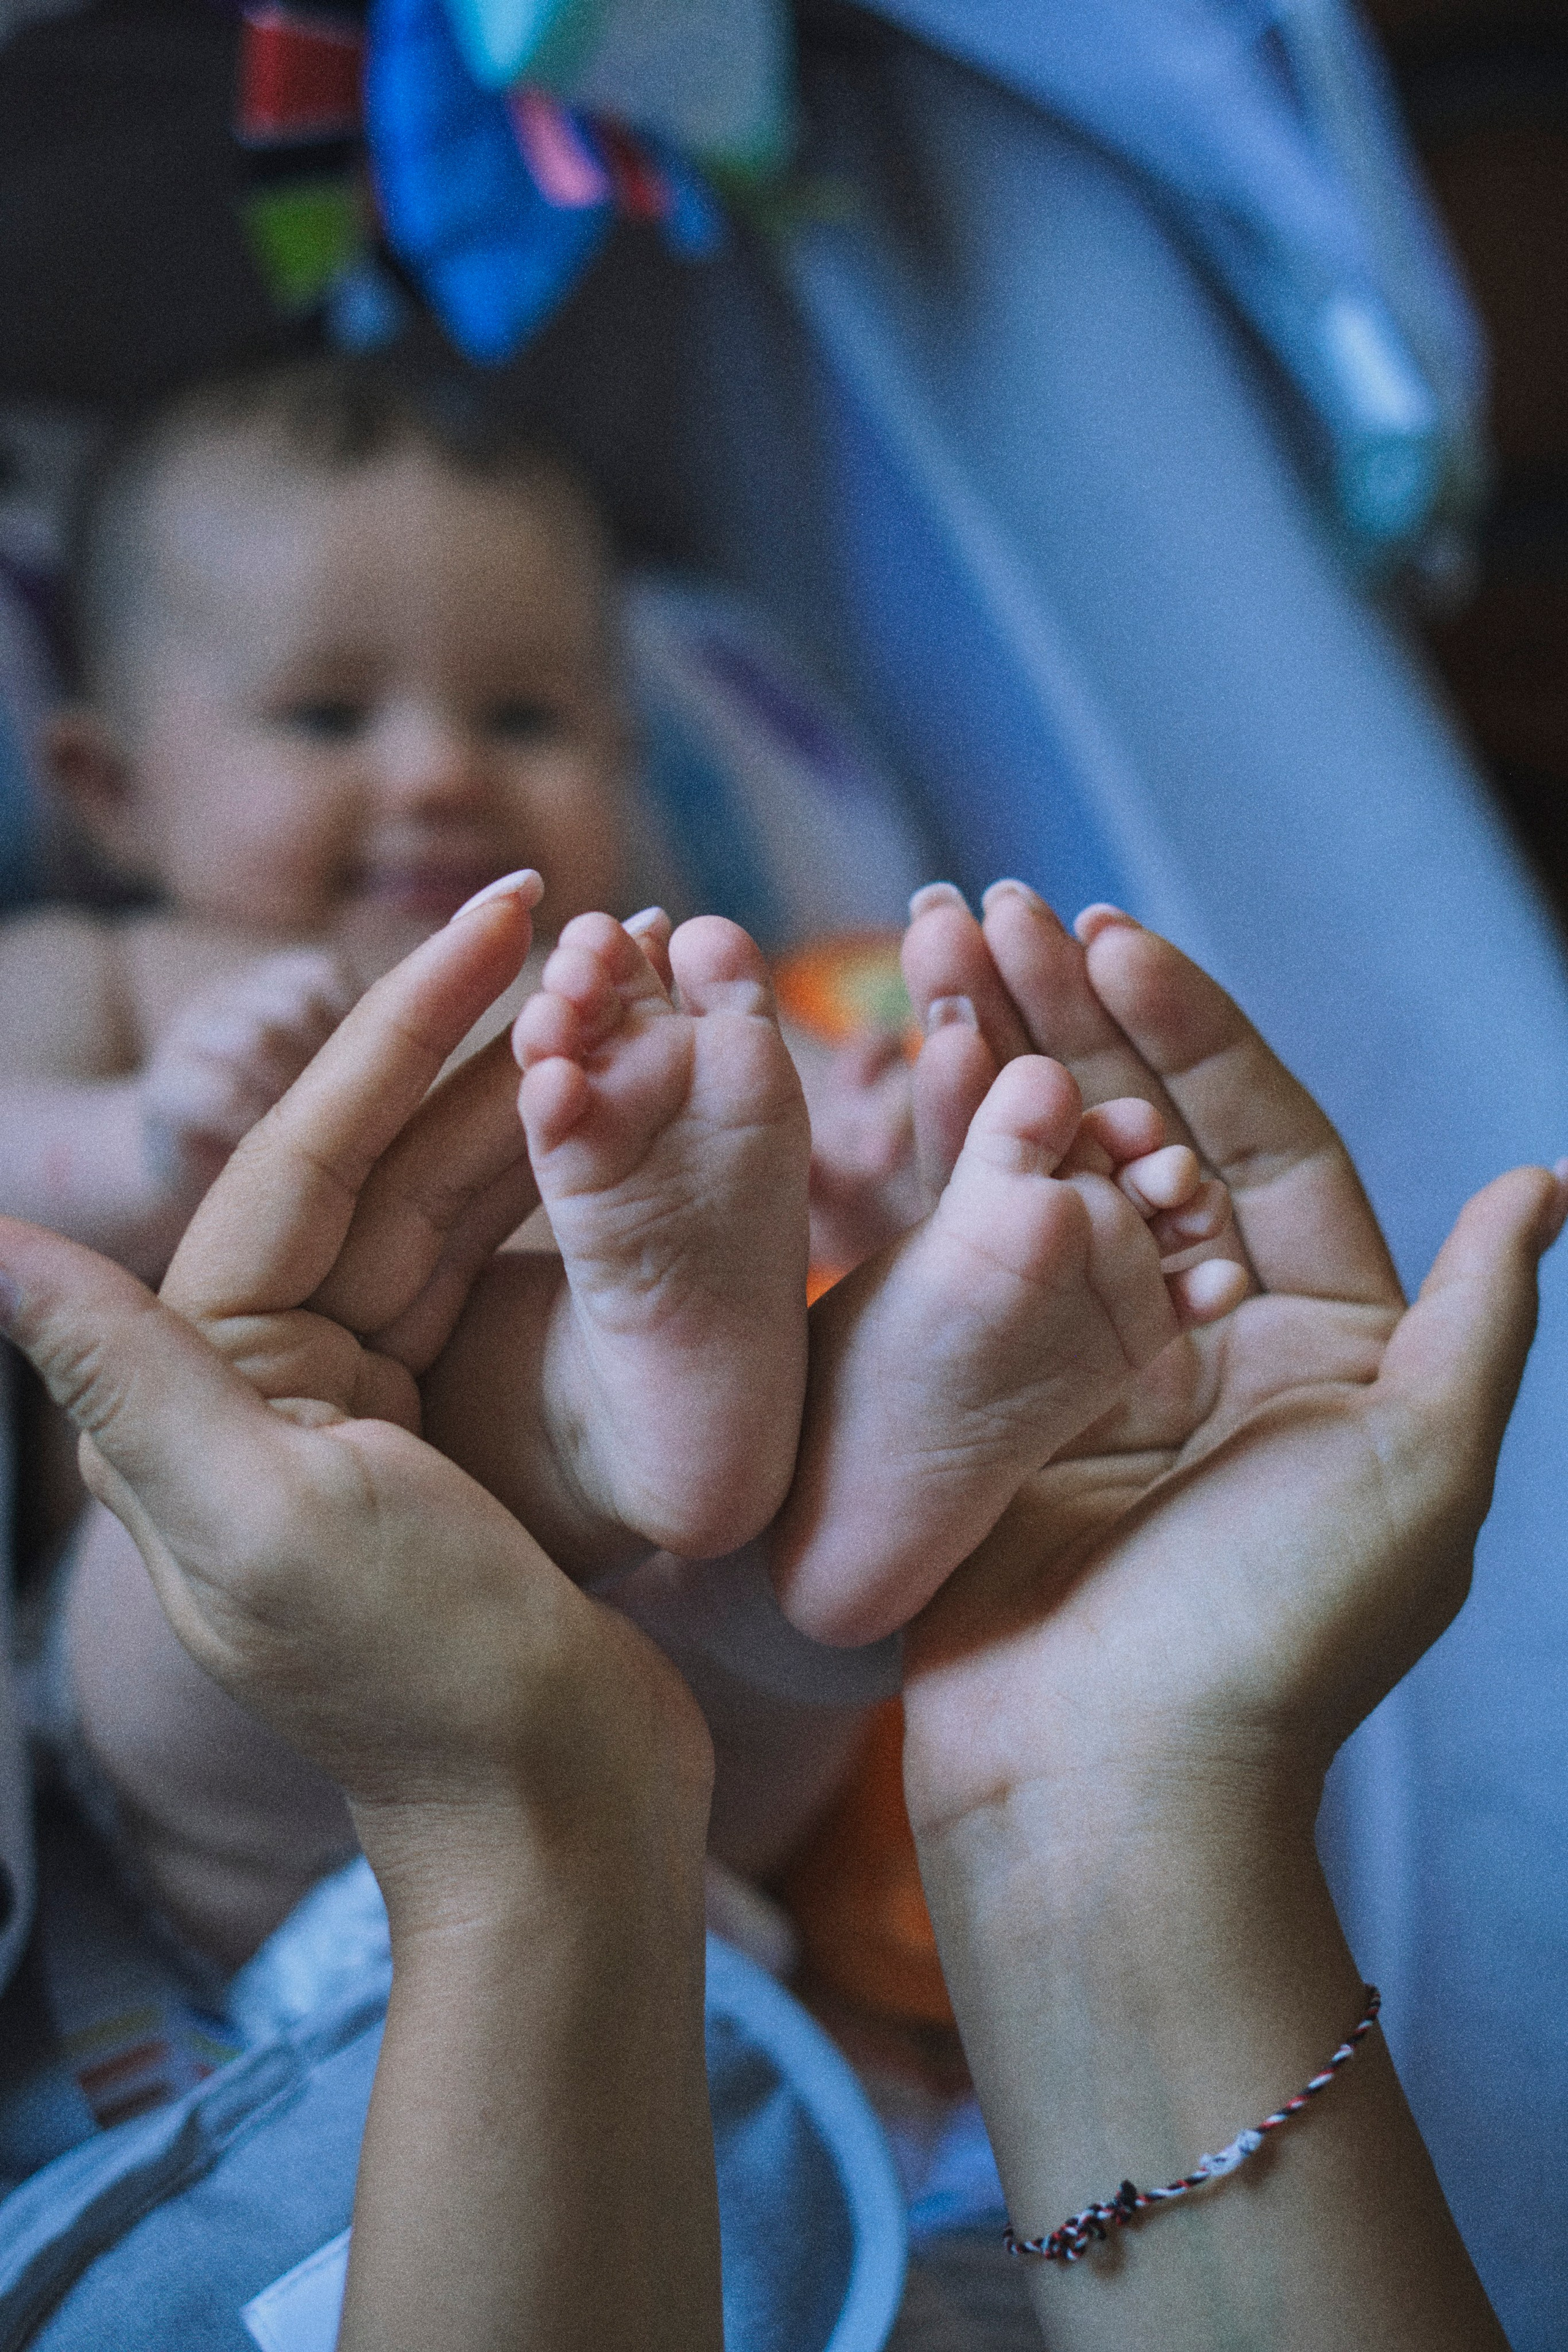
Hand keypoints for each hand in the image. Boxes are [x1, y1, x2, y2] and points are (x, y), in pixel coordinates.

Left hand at [0, 884, 712, 1897]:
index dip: (397, 1026)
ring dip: (524, 1104)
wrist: (561, 1813)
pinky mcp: (470, 1424)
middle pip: (382, 1164)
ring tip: (617, 996)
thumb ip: (124, 1368)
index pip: (305, 1160)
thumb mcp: (263, 1517)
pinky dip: (558, 1196)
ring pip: (452, 1207)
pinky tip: (617, 1119)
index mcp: (213, 1381)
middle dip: (471, 1040)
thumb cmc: (419, 1678)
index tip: (496, 918)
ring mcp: (379, 1399)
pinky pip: (507, 1274)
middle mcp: (277, 1376)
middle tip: (572, 917)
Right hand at [896, 891, 1567, 1829]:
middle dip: (1071, 1021)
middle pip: (1137, 1133)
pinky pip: (968, 1257)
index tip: (1112, 940)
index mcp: (1318, 1336)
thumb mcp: (1423, 1470)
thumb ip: (1477, 1317)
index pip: (1255, 1136)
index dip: (1189, 1032)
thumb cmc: (1282, 1635)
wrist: (1112, 1789)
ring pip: (1042, 1178)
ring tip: (935, 948)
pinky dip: (938, 1163)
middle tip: (997, 911)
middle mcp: (1201, 1335)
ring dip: (994, 1063)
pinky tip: (897, 1070)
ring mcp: (1082, 1365)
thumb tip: (1545, 1178)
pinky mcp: (988, 1404)